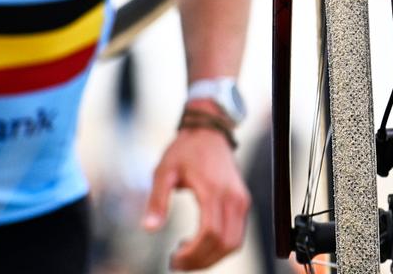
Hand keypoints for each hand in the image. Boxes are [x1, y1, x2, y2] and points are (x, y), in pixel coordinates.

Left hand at [143, 121, 249, 270]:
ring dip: (211, 258)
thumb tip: (149, 229)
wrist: (210, 131)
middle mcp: (234, 198)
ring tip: (186, 256)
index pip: (210, 233)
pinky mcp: (243, 203)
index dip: (193, 254)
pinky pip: (236, 235)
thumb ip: (157, 200)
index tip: (172, 259)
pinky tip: (197, 243)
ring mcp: (242, 201)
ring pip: (234, 243)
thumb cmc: (185, 150)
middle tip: (177, 264)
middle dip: (201, 261)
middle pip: (225, 244)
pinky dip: (219, 247)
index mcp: (214, 190)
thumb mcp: (164, 171)